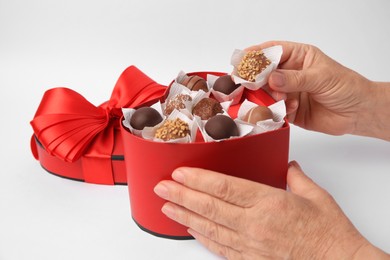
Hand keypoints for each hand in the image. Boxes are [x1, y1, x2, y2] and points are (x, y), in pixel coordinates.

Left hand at [154, 163, 387, 258]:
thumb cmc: (329, 233)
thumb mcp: (316, 196)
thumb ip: (296, 178)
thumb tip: (288, 166)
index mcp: (269, 203)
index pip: (224, 187)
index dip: (198, 180)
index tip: (180, 173)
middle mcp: (255, 224)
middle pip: (210, 207)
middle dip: (181, 196)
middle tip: (161, 188)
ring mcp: (250, 245)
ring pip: (210, 228)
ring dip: (185, 216)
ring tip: (167, 208)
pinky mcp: (251, 259)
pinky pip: (220, 248)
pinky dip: (203, 238)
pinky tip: (191, 230)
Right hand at [247, 41, 388, 137]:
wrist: (357, 113)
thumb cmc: (345, 87)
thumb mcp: (321, 78)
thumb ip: (295, 79)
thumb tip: (272, 78)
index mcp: (298, 57)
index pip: (272, 52)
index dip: (256, 55)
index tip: (243, 61)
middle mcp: (290, 74)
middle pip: (263, 73)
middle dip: (255, 79)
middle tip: (248, 85)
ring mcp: (287, 92)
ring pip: (266, 93)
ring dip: (267, 97)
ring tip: (279, 100)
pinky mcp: (288, 110)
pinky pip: (274, 110)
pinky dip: (276, 111)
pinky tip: (290, 109)